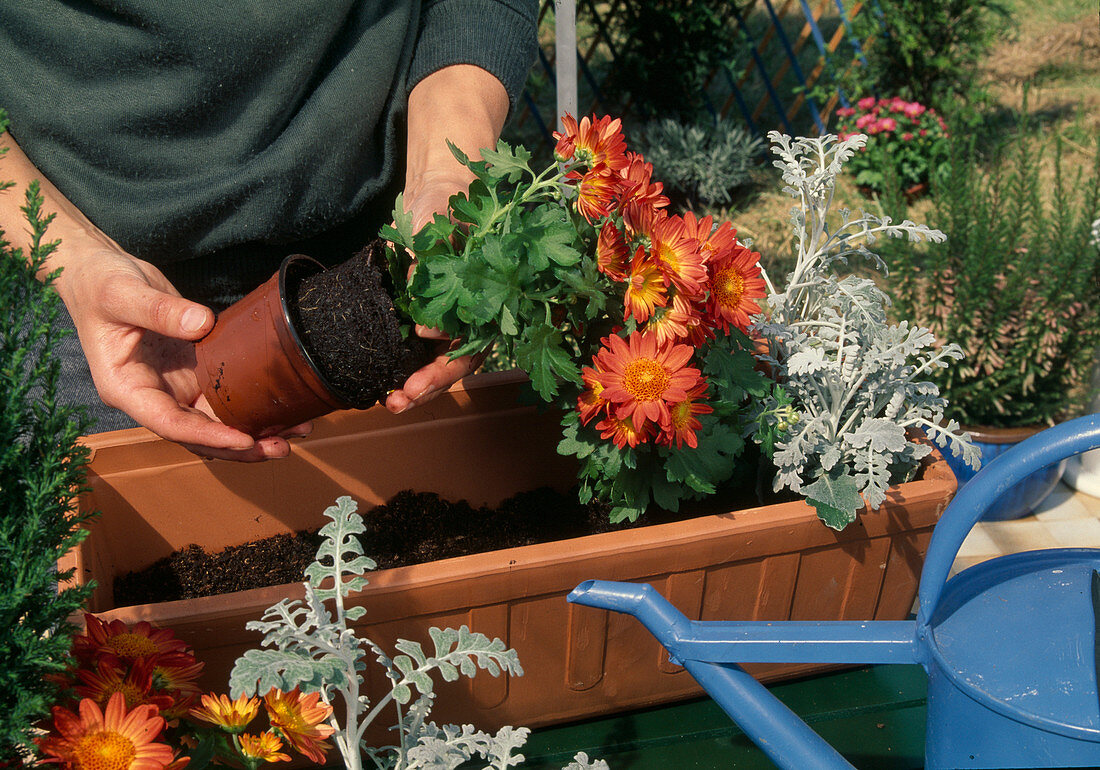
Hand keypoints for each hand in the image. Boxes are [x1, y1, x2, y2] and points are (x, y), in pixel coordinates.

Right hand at [55, 246, 310, 460]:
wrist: (102, 274)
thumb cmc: (101, 285)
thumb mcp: (122, 293)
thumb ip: (159, 310)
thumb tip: (201, 324)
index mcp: (126, 389)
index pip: (170, 424)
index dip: (208, 436)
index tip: (244, 440)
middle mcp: (152, 396)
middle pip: (199, 434)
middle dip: (240, 447)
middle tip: (282, 448)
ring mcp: (173, 387)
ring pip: (215, 422)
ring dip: (253, 433)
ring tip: (295, 433)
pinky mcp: (192, 373)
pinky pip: (223, 398)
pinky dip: (251, 406)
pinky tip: (283, 409)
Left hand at [382, 64, 508, 414]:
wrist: (442, 188)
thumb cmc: (452, 200)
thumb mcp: (440, 219)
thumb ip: (432, 257)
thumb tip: (423, 312)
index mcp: (488, 297)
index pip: (475, 341)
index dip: (450, 361)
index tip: (421, 356)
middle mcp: (473, 314)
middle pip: (457, 363)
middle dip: (429, 385)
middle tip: (399, 400)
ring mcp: (450, 317)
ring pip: (438, 363)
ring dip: (415, 386)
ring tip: (388, 403)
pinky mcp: (427, 314)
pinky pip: (418, 350)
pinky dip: (403, 368)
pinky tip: (383, 384)